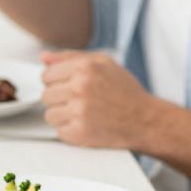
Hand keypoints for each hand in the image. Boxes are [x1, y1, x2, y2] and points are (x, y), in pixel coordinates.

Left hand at [40, 51, 157, 148]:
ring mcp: (79, 111)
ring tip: (83, 114)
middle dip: (60, 99)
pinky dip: (70, 131)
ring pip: (49, 115)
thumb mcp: (104, 64)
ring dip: (63, 116)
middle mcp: (80, 87)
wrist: (146, 120)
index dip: (56, 82)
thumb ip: (71, 57)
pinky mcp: (80, 132)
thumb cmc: (125, 92)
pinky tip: (86, 125)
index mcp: (85, 67)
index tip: (69, 87)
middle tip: (80, 102)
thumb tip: (44, 57)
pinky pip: (59, 131)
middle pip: (46, 95)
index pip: (46, 75)